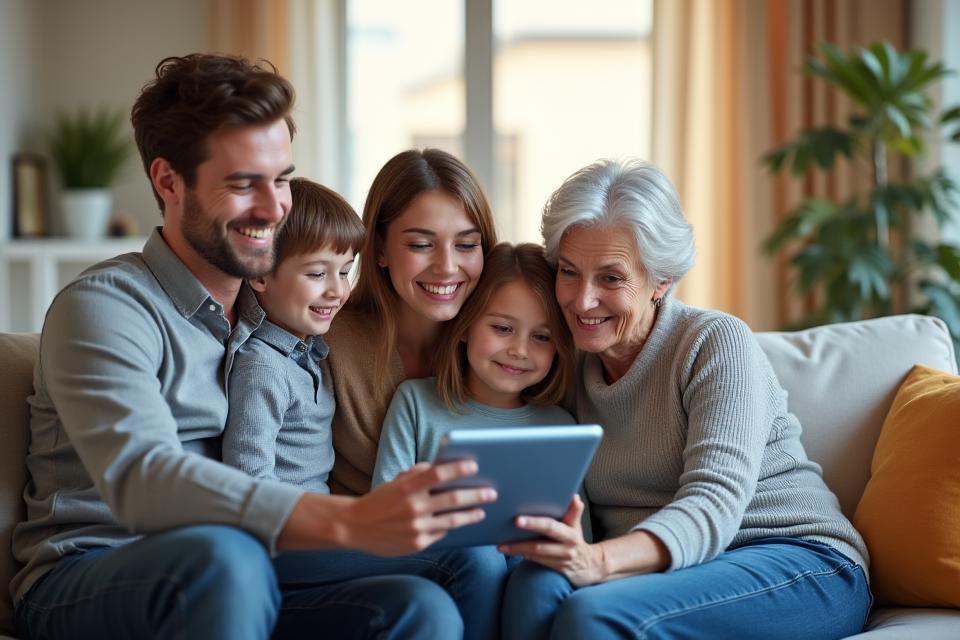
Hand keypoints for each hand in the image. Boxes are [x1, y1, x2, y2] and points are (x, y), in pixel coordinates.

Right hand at [340, 461, 495, 555]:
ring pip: (453, 520)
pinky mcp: (417, 544)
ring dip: (471, 515)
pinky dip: (451, 527)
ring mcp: (416, 528)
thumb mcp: (396, 482)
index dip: (458, 469)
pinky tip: (460, 522)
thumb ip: (418, 474)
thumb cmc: (380, 500)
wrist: (354, 526)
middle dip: (476, 495)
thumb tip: (444, 469)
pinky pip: (441, 534)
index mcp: (407, 487)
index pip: (438, 474)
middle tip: (492, 492)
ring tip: (482, 511)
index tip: (474, 466)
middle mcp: (413, 507)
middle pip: (453, 499)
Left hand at [498, 495, 606, 586]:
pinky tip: (509, 550)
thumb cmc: (575, 540)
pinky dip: (522, 554)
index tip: (519, 518)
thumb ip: (573, 512)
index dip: (536, 522)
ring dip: (517, 548)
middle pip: (542, 540)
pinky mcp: (555, 569)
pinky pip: (535, 560)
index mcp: (571, 531)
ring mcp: (561, 559)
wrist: (590, 567)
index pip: (551, 525)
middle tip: (512, 524)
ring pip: (536, 552)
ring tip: (501, 545)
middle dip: (527, 530)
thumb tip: (574, 496)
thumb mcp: (576, 525)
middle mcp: (567, 545)